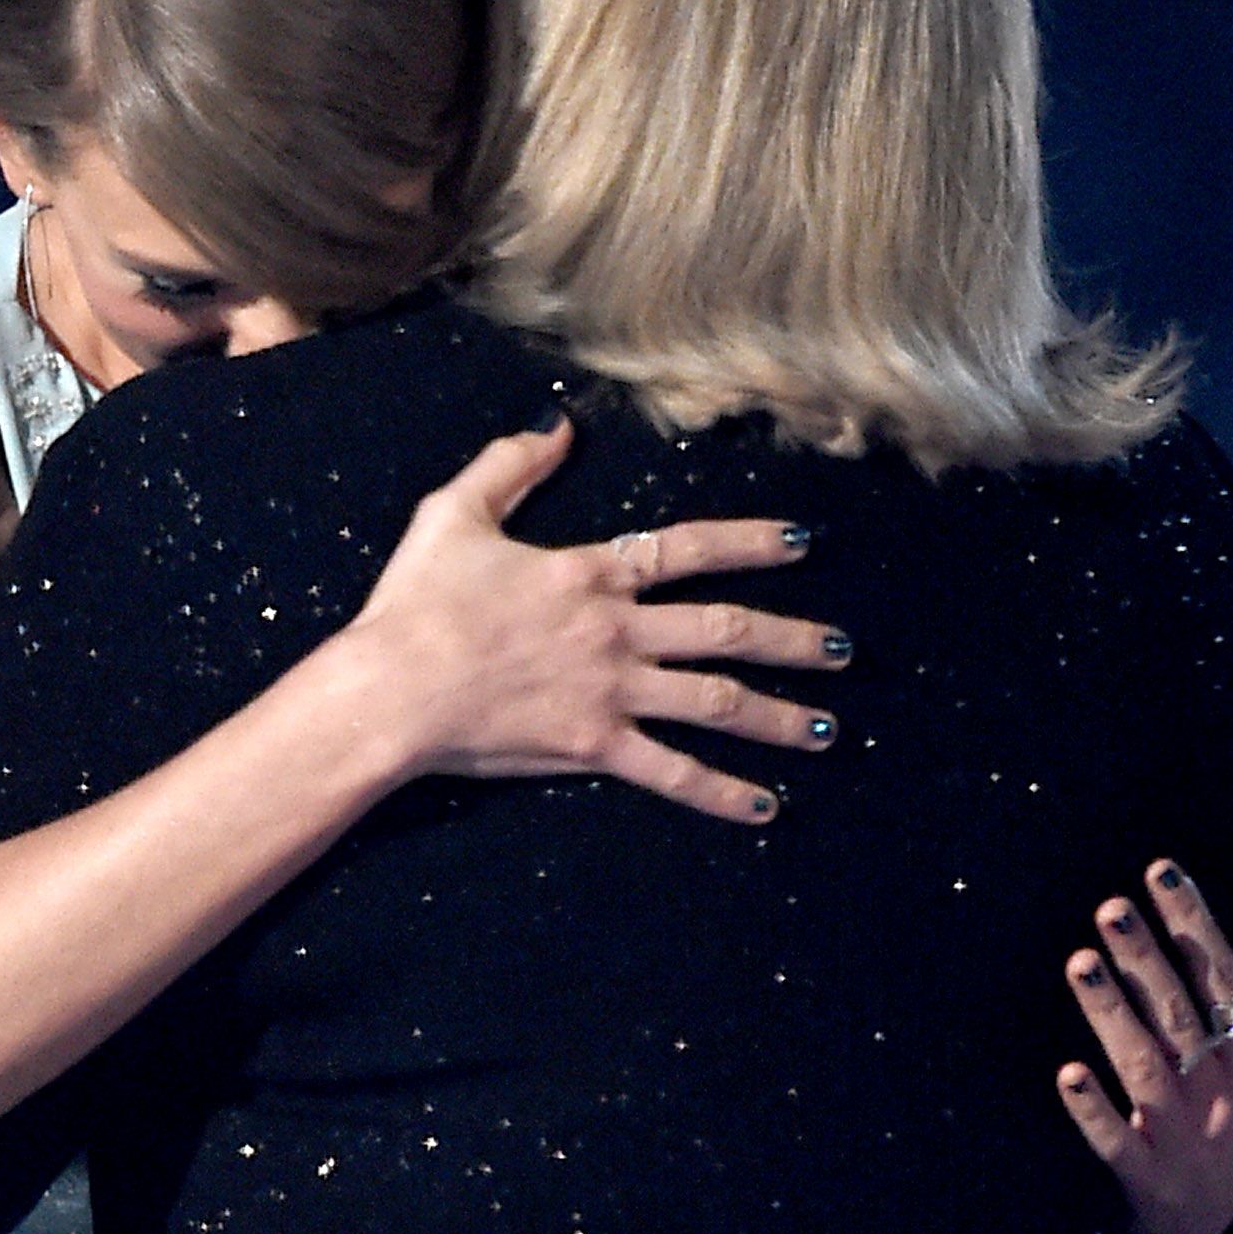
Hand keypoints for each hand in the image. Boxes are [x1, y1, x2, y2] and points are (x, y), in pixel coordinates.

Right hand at [341, 415, 849, 823]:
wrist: (390, 689)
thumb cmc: (415, 605)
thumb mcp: (453, 514)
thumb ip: (509, 466)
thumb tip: (557, 426)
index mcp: (590, 573)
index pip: (687, 549)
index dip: (749, 542)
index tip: (801, 543)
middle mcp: (616, 631)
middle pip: (725, 630)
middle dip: (792, 639)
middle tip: (842, 650)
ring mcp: (611, 692)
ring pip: (715, 702)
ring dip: (776, 715)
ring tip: (825, 727)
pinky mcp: (594, 746)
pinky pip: (672, 772)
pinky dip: (721, 793)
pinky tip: (764, 807)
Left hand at [1057, 862, 1232, 1233]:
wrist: (1211, 1223)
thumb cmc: (1223, 1109)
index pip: (1221, 977)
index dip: (1193, 923)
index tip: (1159, 870)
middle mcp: (1217, 1087)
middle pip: (1181, 1016)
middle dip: (1147, 960)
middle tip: (1109, 907)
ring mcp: (1182, 1133)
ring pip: (1146, 1068)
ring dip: (1113, 1016)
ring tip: (1079, 963)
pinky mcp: (1145, 1175)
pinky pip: (1116, 1140)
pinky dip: (1093, 1109)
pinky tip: (1065, 1074)